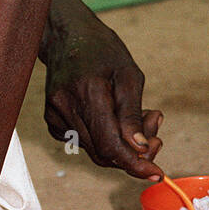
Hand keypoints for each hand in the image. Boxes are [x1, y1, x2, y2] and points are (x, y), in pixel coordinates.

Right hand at [43, 11, 162, 178]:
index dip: (134, 163)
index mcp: (88, 92)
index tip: (156, 173)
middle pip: (103, 152)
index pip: (110, 144)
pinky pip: (83, 141)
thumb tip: (140, 149)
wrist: (67, 36)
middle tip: (155, 130)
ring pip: (94, 150)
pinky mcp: (52, 120)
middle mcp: (67, 107)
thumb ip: (132, 115)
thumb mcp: (129, 75)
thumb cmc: (103, 51)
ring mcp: (55, 115)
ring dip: (121, 143)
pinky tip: (114, 115)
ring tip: (141, 115)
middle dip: (134, 152)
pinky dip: (104, 137)